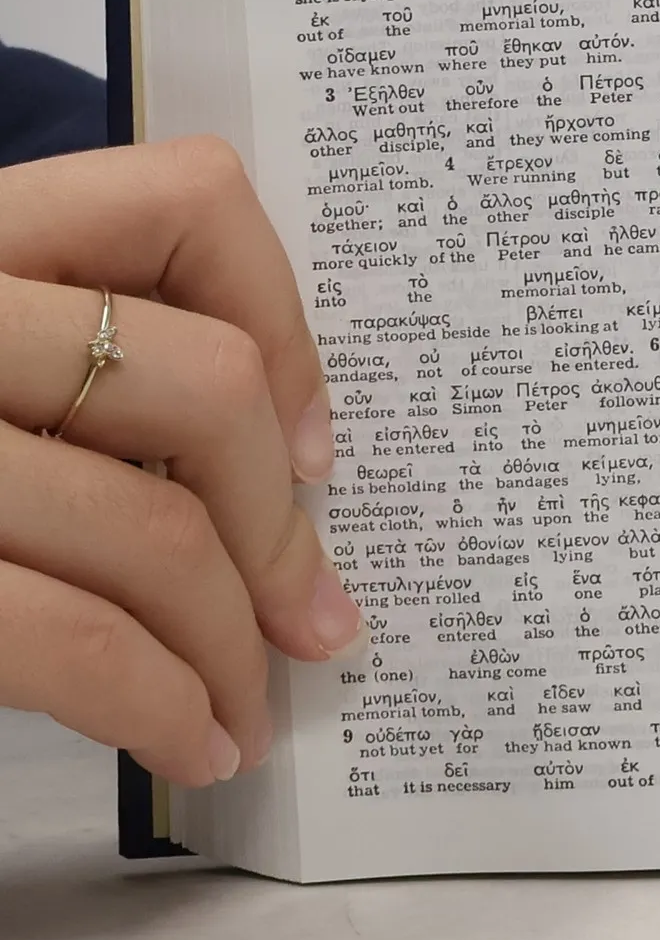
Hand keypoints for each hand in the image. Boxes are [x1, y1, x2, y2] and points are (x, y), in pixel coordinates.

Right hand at [0, 138, 359, 785]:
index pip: (185, 201)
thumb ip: (67, 361)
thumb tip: (279, 470)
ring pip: (150, 528)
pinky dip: (161, 703)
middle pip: (203, 387)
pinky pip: (67, 637)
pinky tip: (193, 739)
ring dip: (230, 643)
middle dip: (281, 527)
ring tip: (247, 701)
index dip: (289, 321)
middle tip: (308, 614)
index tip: (313, 444)